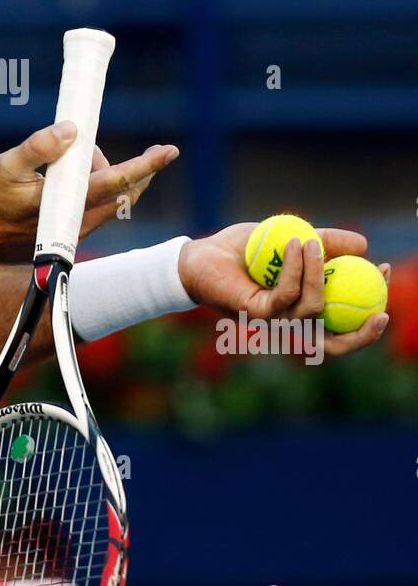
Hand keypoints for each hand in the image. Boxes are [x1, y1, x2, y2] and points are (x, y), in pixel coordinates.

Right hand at [0, 124, 178, 263]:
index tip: (169, 151)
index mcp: (66, 206)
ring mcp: (72, 234)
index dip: (145, 166)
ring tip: (71, 154)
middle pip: (122, 196)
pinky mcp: (64, 236)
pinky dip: (92, 189)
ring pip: (108, 202)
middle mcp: (76, 225)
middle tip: (100, 146)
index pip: (115, 183)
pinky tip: (68, 175)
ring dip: (102, 175)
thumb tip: (72, 130)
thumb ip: (39, 147)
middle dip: (127, 168)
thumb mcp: (5, 165)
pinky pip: (92, 210)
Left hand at [177, 224, 390, 356]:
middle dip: (362, 333)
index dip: (370, 314)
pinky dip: (296, 270)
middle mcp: (289, 326)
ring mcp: (272, 323)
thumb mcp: (293, 240)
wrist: (201, 256)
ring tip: (314, 243)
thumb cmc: (245, 251)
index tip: (385, 272)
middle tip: (381, 307)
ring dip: (319, 275)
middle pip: (334, 346)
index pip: (343, 328)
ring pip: (311, 310)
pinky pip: (284, 295)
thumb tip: (364, 245)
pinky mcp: (253, 314)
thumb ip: (326, 243)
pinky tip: (298, 245)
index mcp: (302, 315)